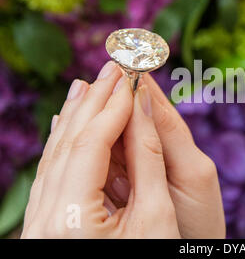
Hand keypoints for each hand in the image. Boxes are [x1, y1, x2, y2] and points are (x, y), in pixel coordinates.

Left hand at [21, 61, 223, 237]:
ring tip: (92, 84)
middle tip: (113, 68)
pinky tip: (69, 119)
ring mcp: (42, 220)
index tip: (132, 78)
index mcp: (73, 220)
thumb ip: (147, 155)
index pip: (90, 146)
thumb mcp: (158, 214)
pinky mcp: (49, 220)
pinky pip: (54, 170)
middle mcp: (46, 219)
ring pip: (56, 154)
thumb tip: (143, 104)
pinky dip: (66, 140)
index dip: (114, 108)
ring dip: (77, 115)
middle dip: (94, 102)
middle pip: (68, 144)